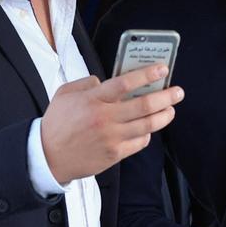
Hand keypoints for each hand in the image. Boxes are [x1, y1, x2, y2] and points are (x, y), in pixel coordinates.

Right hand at [40, 63, 183, 181]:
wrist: (47, 157)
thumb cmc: (56, 123)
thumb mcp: (65, 94)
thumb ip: (86, 83)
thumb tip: (105, 81)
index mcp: (93, 100)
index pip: (125, 83)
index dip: (147, 75)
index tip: (162, 69)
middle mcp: (105, 118)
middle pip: (144, 106)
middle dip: (166, 97)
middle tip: (178, 92)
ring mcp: (111, 138)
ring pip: (147, 126)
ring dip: (164, 116)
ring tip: (171, 109)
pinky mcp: (114, 154)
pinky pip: (139, 143)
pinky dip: (147, 135)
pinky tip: (149, 129)